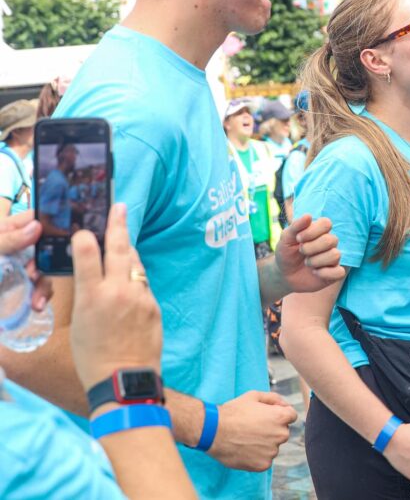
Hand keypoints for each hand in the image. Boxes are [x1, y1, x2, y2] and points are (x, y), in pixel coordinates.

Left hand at [0, 210, 47, 310]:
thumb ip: (6, 240)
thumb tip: (37, 227)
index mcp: (4, 230)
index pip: (34, 218)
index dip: (51, 223)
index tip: (60, 238)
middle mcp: (14, 247)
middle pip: (45, 247)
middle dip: (47, 262)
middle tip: (35, 277)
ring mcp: (15, 267)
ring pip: (43, 269)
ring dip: (45, 284)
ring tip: (37, 303)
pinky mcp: (15, 287)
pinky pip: (36, 287)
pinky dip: (41, 295)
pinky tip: (36, 306)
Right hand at [70, 203, 160, 391]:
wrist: (124, 379)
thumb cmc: (92, 357)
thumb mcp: (78, 324)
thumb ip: (87, 295)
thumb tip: (94, 276)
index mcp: (92, 297)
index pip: (88, 254)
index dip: (86, 238)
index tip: (84, 230)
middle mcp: (118, 292)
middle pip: (119, 249)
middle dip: (118, 225)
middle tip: (120, 207)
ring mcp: (140, 298)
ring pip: (135, 264)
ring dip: (129, 250)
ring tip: (124, 239)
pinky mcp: (154, 306)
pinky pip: (144, 284)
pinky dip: (136, 277)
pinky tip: (131, 277)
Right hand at [208, 391, 296, 471]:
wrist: (214, 432)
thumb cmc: (233, 412)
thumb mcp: (254, 396)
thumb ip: (274, 398)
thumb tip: (285, 405)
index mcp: (281, 417)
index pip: (292, 416)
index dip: (280, 414)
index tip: (267, 416)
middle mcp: (281, 435)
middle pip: (282, 432)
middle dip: (272, 429)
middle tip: (253, 427)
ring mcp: (272, 451)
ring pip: (273, 447)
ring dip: (264, 443)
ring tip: (246, 438)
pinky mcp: (263, 465)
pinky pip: (265, 460)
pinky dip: (257, 456)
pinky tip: (244, 449)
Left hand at [275, 214, 344, 292]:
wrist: (284, 274)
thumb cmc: (287, 253)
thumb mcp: (286, 239)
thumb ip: (296, 226)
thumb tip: (308, 216)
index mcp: (319, 231)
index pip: (326, 223)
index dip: (313, 231)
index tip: (298, 238)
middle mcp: (329, 243)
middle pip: (331, 240)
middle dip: (311, 247)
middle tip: (301, 251)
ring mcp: (333, 258)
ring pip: (335, 255)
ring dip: (316, 261)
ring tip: (307, 263)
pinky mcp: (334, 273)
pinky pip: (339, 272)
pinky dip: (325, 273)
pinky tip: (315, 273)